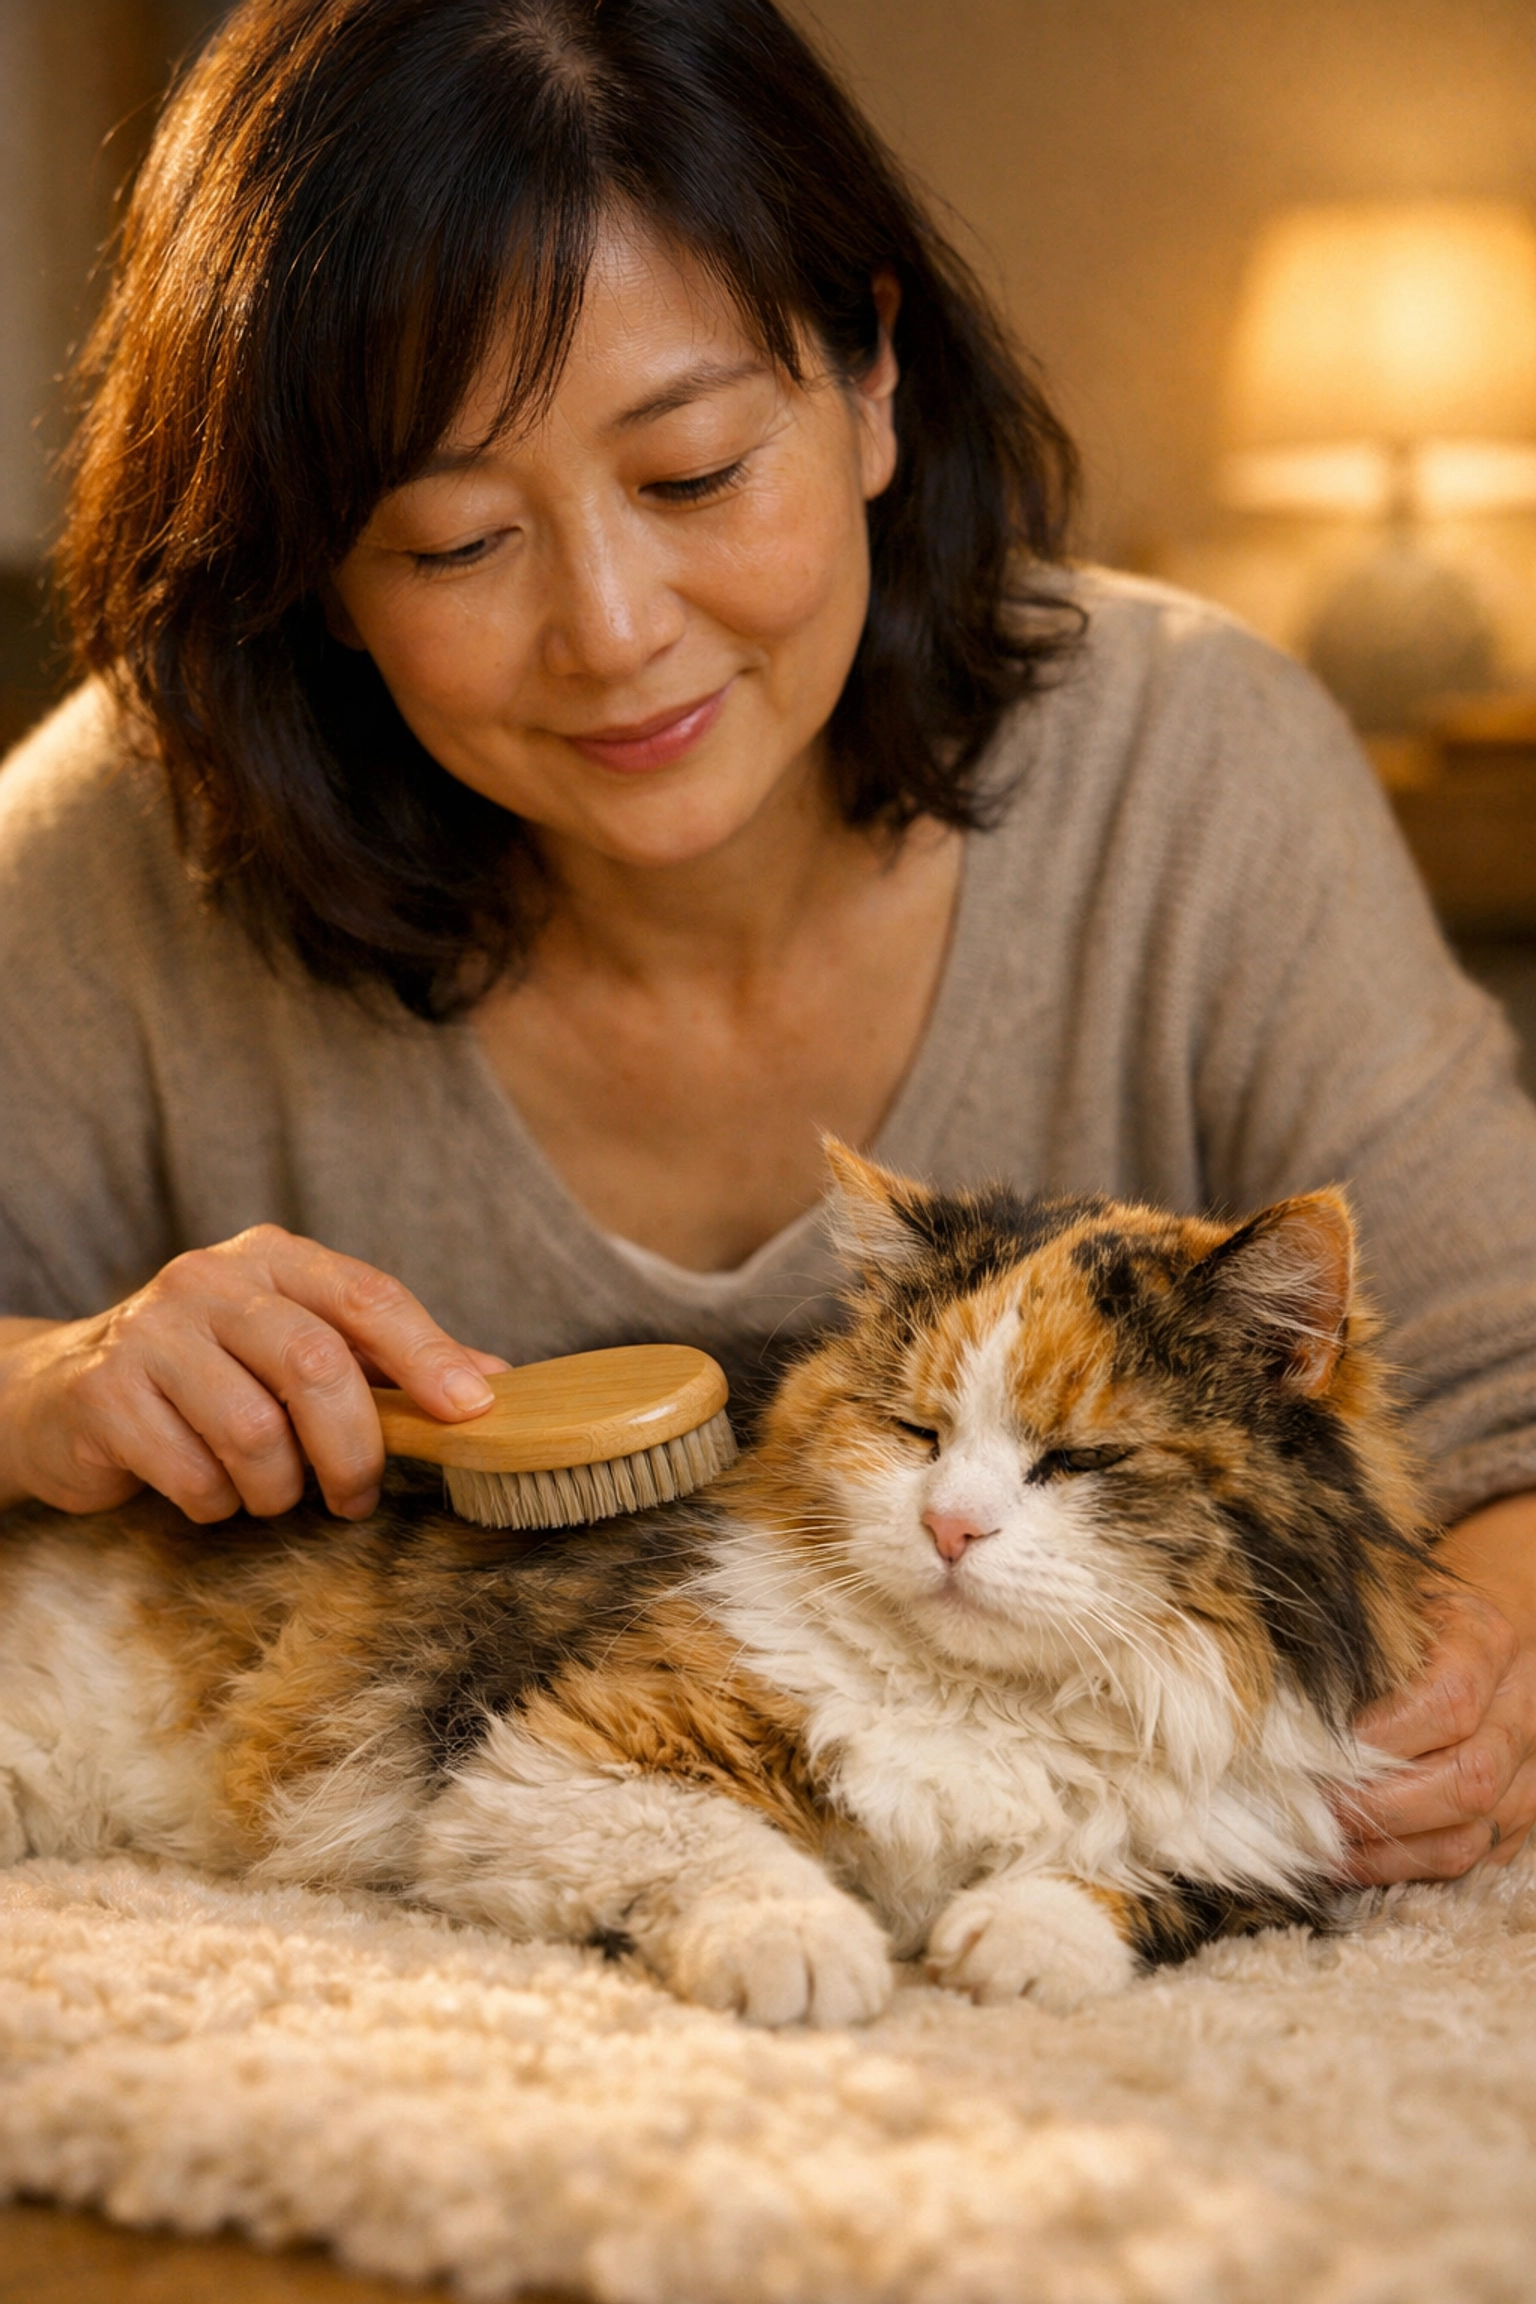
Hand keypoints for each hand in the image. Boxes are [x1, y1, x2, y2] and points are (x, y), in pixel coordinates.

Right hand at [0, 1227, 508, 1524]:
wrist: (63, 1393)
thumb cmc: (210, 1376)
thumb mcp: (298, 1352)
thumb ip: (388, 1364)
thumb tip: (493, 1382)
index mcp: (273, 1259)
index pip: (367, 1296)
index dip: (427, 1356)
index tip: (471, 1413)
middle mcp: (209, 1279)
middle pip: (315, 1365)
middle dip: (353, 1450)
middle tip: (358, 1498)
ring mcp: (151, 1331)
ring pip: (254, 1432)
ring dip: (277, 1488)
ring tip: (269, 1494)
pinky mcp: (105, 1393)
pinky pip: (194, 1474)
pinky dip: (216, 1503)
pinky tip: (209, 1493)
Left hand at [1343, 1492, 1535, 1881]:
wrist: (1478, 1622)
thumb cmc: (1410, 1614)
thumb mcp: (1385, 1602)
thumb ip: (1345, 1643)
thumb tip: (1266, 1690)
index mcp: (1486, 1643)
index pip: (1447, 1701)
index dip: (1380, 1737)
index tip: (1313, 1748)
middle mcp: (1521, 1711)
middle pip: (1466, 1780)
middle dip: (1376, 1806)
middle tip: (1307, 1808)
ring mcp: (1527, 1770)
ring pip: (1469, 1836)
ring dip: (1387, 1854)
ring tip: (1320, 1847)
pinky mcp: (1520, 1816)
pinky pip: (1471, 1862)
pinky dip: (1406, 1870)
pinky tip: (1352, 1858)